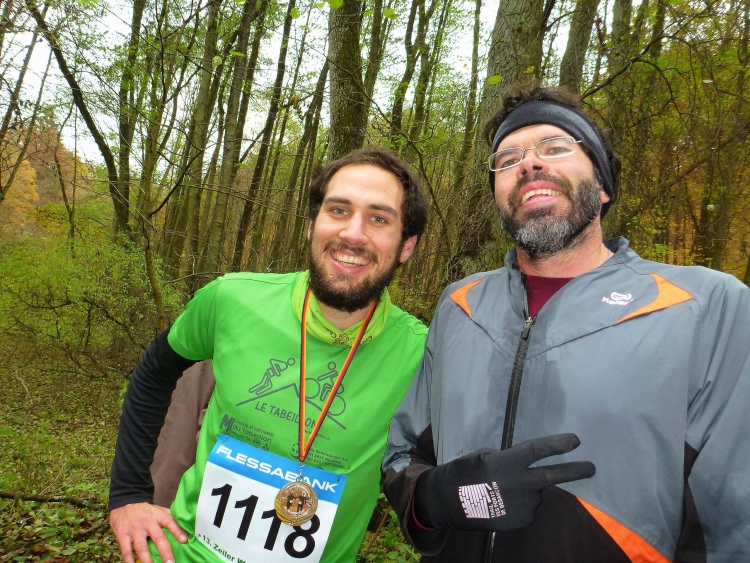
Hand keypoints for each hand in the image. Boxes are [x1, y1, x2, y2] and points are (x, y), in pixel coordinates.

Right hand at [109, 502, 187, 562]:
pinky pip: (126, 550)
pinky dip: (129, 560)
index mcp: (157, 515)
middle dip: (165, 551)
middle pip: (158, 537)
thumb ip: (168, 517)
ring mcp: (134, 529)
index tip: (184, 540)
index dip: (178, 531)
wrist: (124, 501)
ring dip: (147, 560)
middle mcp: (147, 522)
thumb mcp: (158, 510)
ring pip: (142, 547)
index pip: (169, 522)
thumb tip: (184, 525)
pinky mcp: (122, 535)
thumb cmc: (145, 510)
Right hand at [414, 433, 594, 531]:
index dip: (558, 444)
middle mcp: (518, 485)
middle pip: (552, 476)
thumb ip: (507, 459)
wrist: (447, 503)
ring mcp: (520, 505)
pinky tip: (502, 502)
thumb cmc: (462, 473)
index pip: (537, 450)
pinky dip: (520, 503)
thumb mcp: (482, 456)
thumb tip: (526, 464)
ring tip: (503, 490)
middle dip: (575, 471)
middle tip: (592, 468)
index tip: (576, 440)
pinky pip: (528, 507)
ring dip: (528, 489)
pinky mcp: (520, 521)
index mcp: (505, 463)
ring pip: (535, 493)